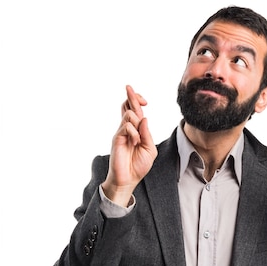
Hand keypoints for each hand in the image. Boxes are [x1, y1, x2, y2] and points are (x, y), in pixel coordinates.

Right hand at [102, 85, 157, 206]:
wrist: (128, 179)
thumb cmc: (138, 166)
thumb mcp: (150, 149)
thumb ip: (148, 134)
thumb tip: (144, 118)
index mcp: (137, 131)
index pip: (135, 111)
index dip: (138, 101)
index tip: (145, 100)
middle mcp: (128, 129)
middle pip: (128, 106)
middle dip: (131, 96)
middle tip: (128, 86)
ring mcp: (121, 133)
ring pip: (129, 114)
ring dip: (137, 123)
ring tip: (137, 139)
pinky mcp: (117, 138)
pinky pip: (126, 126)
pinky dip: (134, 133)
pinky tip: (134, 143)